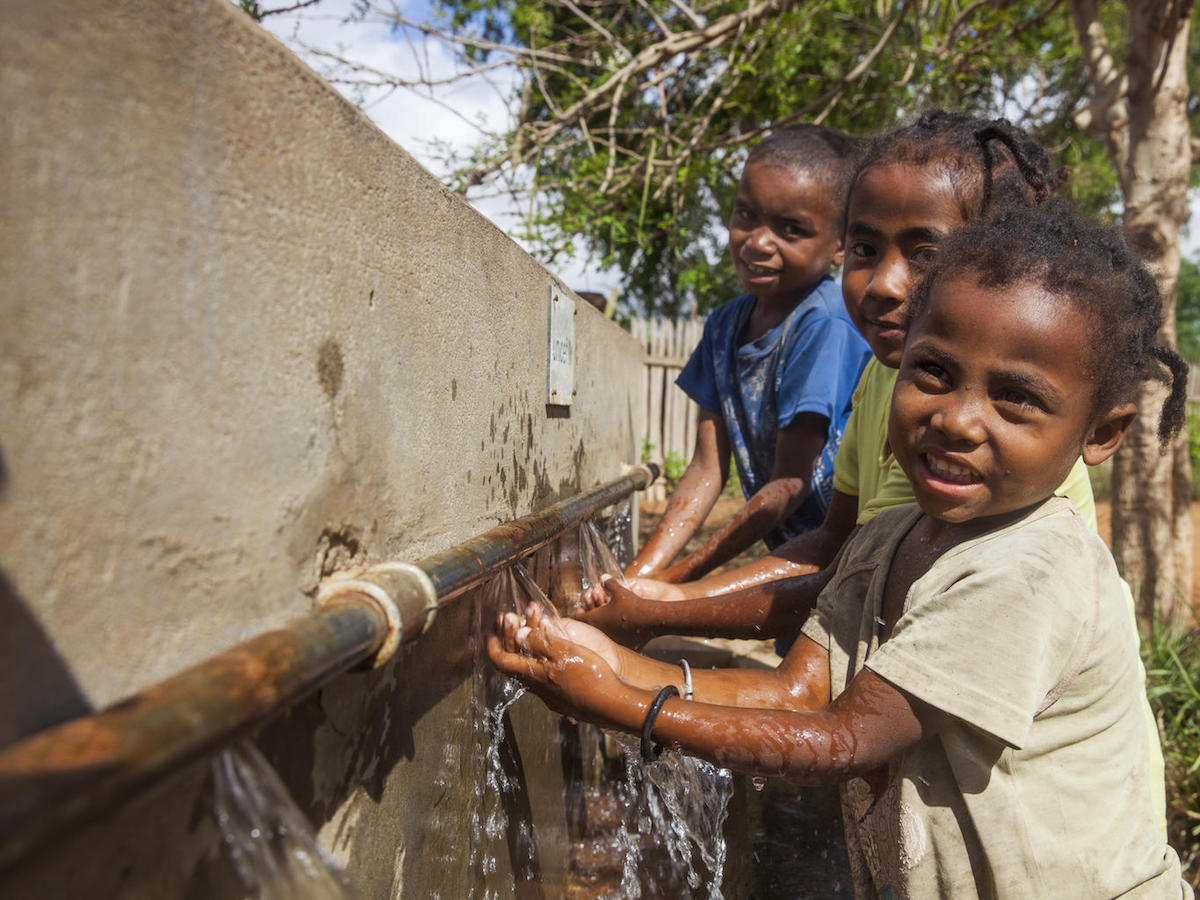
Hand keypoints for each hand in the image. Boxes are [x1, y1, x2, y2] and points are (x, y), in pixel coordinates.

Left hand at [487, 602, 624, 725]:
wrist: (613, 705)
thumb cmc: (591, 676)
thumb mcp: (565, 652)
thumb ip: (541, 642)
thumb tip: (518, 633)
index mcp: (534, 675)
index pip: (502, 661)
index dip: (493, 645)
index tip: (491, 630)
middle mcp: (538, 688)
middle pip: (515, 663)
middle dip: (511, 638)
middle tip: (511, 619)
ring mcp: (551, 695)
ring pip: (531, 670)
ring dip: (529, 647)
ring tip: (535, 627)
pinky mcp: (564, 698)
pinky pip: (545, 676)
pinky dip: (542, 658)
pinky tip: (554, 651)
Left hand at [573, 578, 664, 647]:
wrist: (649, 619)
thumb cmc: (632, 604)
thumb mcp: (619, 591)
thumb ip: (609, 583)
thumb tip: (604, 577)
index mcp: (594, 619)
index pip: (578, 617)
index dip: (579, 611)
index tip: (581, 607)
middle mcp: (600, 631)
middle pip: (588, 626)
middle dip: (590, 616)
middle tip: (593, 611)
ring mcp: (610, 639)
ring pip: (600, 633)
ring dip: (601, 625)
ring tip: (606, 618)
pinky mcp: (621, 644)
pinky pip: (613, 639)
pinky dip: (613, 632)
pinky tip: (619, 627)